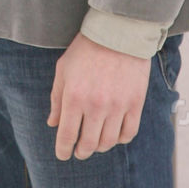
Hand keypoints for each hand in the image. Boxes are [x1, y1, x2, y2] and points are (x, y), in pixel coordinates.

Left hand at [47, 32, 149, 160]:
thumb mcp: (63, 70)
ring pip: (108, 142)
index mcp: (74, 97)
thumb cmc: (87, 49)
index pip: (67, 136)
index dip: (63, 150)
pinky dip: (120, 139)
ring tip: (95, 143)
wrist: (118, 32)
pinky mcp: (135, 103)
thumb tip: (53, 123)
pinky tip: (114, 134)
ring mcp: (117, 106)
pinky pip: (128, 133)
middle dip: (81, 152)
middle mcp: (96, 105)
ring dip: (99, 146)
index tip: (63, 154)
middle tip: (79, 152)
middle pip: (88, 144)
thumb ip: (57, 99)